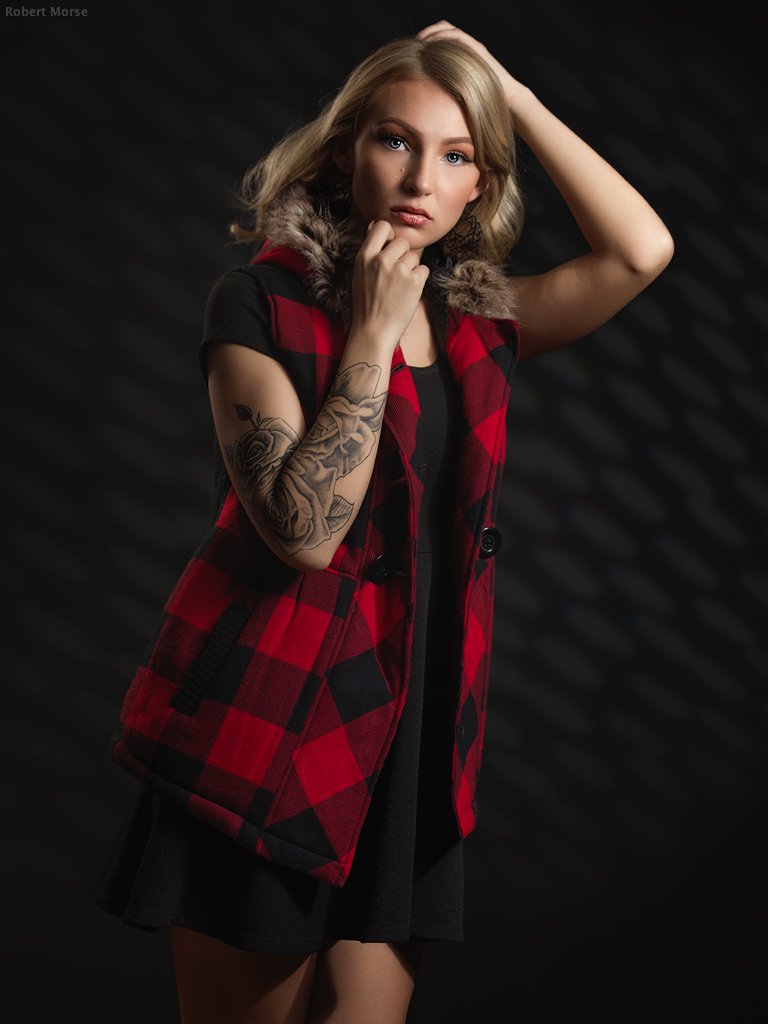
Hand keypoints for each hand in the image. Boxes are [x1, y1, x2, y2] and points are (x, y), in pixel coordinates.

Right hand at [349, 221, 429, 350]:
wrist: (374, 331)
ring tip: (399, 287)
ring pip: (414, 257)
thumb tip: (376, 225)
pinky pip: (423, 270)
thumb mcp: (360, 274)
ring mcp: (399, 271)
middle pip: (403, 242)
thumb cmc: (367, 304)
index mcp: (365, 257)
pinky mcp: (414, 282)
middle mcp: (381, 260)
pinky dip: (419, 280)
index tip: (390, 247)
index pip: (382, 226)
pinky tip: (407, 293)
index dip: (389, 235)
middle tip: (395, 276)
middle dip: (403, 255)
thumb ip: (370, 251)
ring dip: (411, 269)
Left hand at [417, 21, 524, 106]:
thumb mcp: (460, 90)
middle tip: (415, 43)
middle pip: (444, 29)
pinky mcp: (477, 49)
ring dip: (432, 33)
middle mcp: (467, 46)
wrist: (508, 97)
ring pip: (449, 30)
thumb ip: (448, 85)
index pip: (442, 38)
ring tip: (420, 42)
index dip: (428, 39)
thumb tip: (428, 94)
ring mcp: (473, 46)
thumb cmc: (484, 99)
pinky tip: (431, 45)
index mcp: (463, 54)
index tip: (414, 49)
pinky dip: (442, 38)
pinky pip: (457, 37)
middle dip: (427, 33)